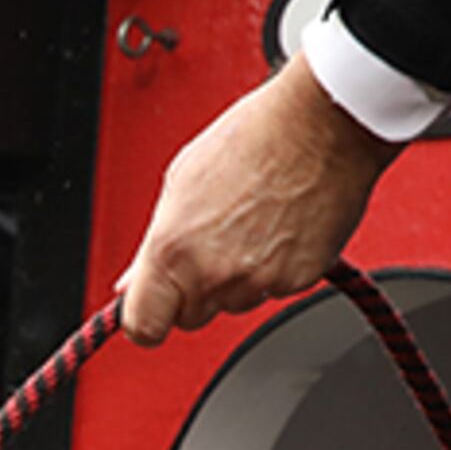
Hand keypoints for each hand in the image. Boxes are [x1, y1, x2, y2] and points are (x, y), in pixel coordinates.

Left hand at [114, 53, 401, 344]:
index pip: (144, 326)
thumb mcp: (180, 184)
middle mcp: (212, 272)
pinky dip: (276, 269)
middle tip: (212, 243)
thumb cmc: (252, 139)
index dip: (146, 321)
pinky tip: (279, 227)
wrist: (320, 123)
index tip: (153, 311)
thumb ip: (152, 246)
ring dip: (236, 278)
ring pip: (234, 303)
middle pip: (190, 317)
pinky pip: (275, 290)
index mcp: (171, 249)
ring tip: (251, 224)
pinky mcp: (299, 279)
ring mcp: (258, 280)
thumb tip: (130, 284)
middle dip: (194, 292)